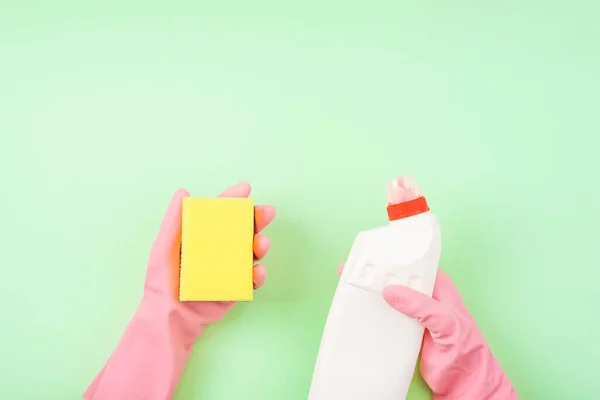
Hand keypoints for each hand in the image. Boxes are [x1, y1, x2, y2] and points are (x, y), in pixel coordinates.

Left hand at [143, 182, 274, 341]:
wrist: (169, 319)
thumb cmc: (161, 282)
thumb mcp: (162, 248)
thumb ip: (173, 222)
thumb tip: (183, 193)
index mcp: (202, 237)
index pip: (220, 214)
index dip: (233, 200)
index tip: (246, 189)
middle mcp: (218, 250)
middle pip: (242, 230)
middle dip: (257, 219)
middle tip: (267, 213)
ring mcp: (229, 269)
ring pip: (252, 252)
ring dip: (261, 245)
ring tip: (262, 243)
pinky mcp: (235, 288)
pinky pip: (252, 279)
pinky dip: (259, 274)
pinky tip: (258, 271)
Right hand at [337, 265, 516, 398]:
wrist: (465, 384)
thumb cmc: (467, 350)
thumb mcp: (446, 322)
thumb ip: (421, 306)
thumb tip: (390, 291)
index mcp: (439, 287)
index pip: (414, 265)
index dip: (393, 258)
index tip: (371, 255)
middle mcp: (426, 297)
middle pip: (398, 279)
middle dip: (377, 274)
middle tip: (352, 268)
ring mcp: (415, 314)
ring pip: (391, 297)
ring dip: (373, 292)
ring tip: (349, 285)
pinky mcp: (407, 331)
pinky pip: (388, 316)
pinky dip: (375, 312)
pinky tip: (360, 310)